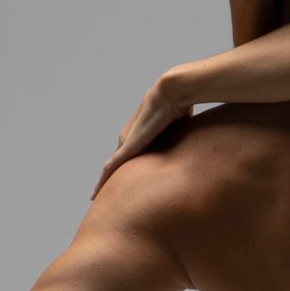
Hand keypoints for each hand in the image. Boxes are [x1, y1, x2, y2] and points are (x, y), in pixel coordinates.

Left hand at [92, 77, 192, 196]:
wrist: (170, 94)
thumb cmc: (178, 105)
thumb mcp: (179, 127)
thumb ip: (180, 137)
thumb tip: (195, 144)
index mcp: (139, 133)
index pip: (127, 154)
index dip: (122, 167)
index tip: (119, 179)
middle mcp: (128, 137)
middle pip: (115, 162)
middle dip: (108, 177)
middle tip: (100, 192)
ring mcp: (126, 141)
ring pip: (110, 167)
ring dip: (102, 182)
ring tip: (95, 195)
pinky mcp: (128, 146)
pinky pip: (111, 166)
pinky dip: (103, 179)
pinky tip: (96, 191)